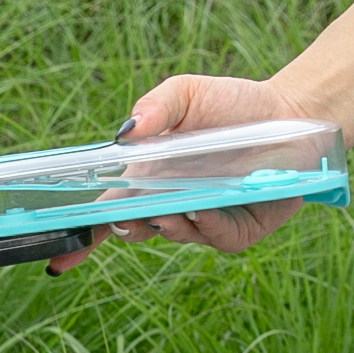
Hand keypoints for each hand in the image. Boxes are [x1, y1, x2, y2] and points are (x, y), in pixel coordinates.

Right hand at [47, 71, 318, 272]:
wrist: (294, 113)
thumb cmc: (235, 103)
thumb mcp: (187, 93)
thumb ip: (155, 106)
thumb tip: (124, 135)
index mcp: (147, 181)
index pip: (105, 215)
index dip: (80, 239)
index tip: (59, 259)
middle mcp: (169, 205)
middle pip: (132, 230)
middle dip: (124, 228)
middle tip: (126, 216)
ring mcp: (203, 222)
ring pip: (172, 235)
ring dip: (165, 224)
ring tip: (169, 207)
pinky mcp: (237, 232)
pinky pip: (215, 239)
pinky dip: (206, 224)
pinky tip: (205, 206)